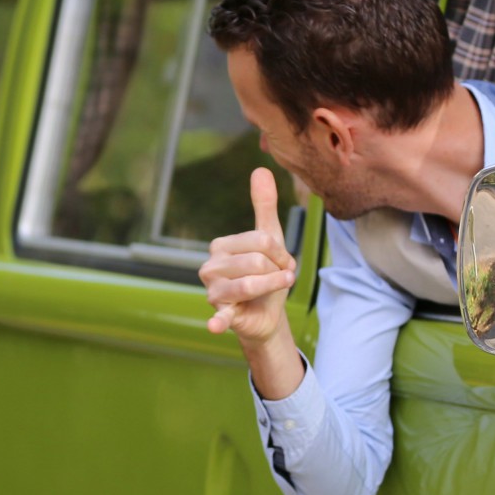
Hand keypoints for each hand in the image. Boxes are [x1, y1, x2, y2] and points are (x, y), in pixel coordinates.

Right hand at [200, 167, 298, 347]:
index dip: (282, 254)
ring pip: (250, 283)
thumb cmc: (265, 273)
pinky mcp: (222, 314)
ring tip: (276, 290)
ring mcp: (213, 292)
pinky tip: (214, 326)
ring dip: (273, 288)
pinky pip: (220, 316)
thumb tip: (260, 168)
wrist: (265, 313)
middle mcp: (210, 266)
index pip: (262, 240)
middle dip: (278, 271)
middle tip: (279, 279)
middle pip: (258, 261)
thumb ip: (263, 206)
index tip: (283, 264)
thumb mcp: (269, 238)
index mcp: (220, 246)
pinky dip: (218, 321)